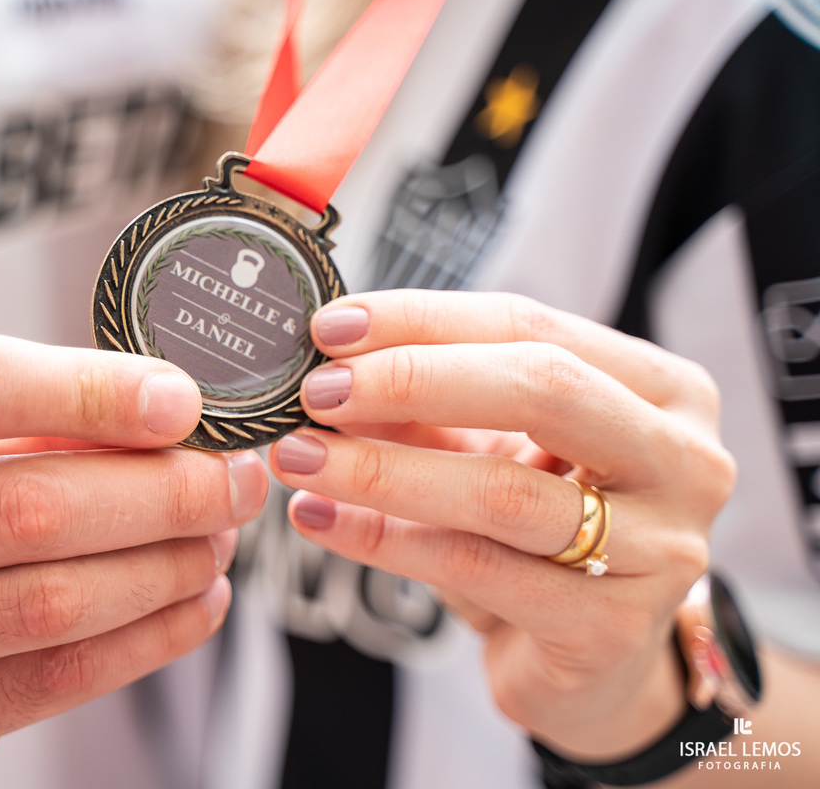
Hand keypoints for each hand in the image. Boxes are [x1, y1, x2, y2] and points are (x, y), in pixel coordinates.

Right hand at [0, 334, 266, 787]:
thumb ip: (23, 417)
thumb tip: (171, 419)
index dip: (89, 391)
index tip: (182, 400)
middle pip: (25, 508)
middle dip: (160, 492)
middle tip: (230, 480)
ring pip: (51, 602)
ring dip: (165, 567)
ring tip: (216, 538)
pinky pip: (56, 680)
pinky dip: (149, 638)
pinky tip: (194, 602)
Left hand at [269, 290, 733, 757]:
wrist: (591, 662)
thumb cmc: (541, 534)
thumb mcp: (490, 450)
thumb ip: (426, 406)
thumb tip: (327, 362)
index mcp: (661, 390)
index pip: (531, 326)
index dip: (422, 321)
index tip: (331, 328)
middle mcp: (683, 460)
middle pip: (540, 389)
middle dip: (410, 381)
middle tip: (316, 392)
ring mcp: (661, 549)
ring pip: (501, 491)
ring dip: (381, 468)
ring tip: (300, 457)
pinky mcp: (612, 628)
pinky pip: (477, 570)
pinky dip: (384, 542)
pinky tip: (322, 521)